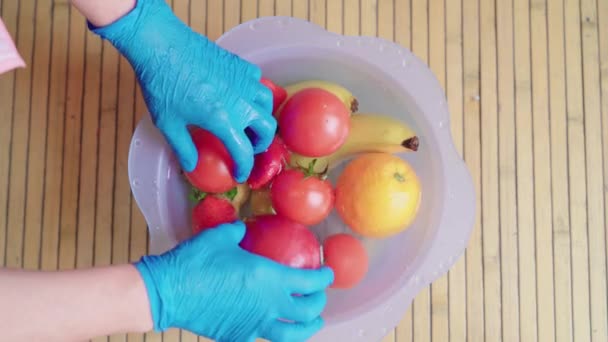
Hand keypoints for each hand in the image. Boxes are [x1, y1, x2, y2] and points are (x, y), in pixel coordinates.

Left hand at [89, 0, 275, 179]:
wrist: (161, 44)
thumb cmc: (162, 83)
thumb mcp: (168, 123)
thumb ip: (183, 147)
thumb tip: (191, 165)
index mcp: (223, 120)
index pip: (244, 152)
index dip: (244, 168)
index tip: (240, 173)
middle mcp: (241, 102)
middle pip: (267, 128)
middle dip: (261, 143)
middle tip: (249, 147)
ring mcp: (244, 81)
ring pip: (268, 104)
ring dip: (262, 117)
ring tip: (250, 122)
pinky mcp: (240, 65)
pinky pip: (259, 82)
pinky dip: (256, 92)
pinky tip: (243, 95)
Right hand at [134, 222, 334, 340]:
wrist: (167, 292)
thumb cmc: (194, 262)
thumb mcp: (220, 237)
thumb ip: (239, 231)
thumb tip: (244, 228)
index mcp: (268, 277)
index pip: (309, 281)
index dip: (324, 278)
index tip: (328, 274)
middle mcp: (267, 304)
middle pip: (307, 310)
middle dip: (319, 303)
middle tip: (320, 296)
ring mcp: (254, 324)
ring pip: (291, 334)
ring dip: (307, 328)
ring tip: (313, 323)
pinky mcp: (237, 336)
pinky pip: (262, 338)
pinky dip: (273, 334)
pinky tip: (273, 328)